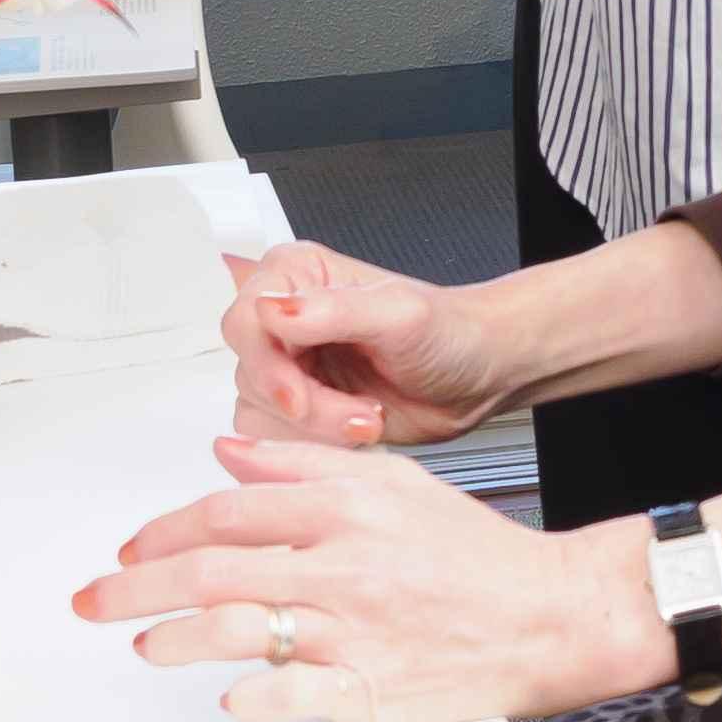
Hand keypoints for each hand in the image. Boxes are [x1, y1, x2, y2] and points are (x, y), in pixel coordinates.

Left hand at [74, 439, 665, 721]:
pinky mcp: (370, 690)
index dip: (164, 530)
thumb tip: (226, 456)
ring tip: (144, 646)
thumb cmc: (473, 554)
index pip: (228, 510)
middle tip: (92, 601)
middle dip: (135, 586)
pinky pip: (288, 694)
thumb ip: (305, 465)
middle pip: (212, 568)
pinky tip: (227, 696)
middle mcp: (342, 566)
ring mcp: (354, 631)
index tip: (130, 551)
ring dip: (173, 639)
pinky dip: (248, 696)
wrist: (552, 614)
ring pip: (235, 628)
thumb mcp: (393, 483)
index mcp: (346, 508)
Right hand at [225, 244, 516, 450]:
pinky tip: (356, 432)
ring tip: (368, 420)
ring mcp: (290, 365)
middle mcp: (286, 319)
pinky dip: (314, 446)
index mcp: (298, 275)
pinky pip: (273, 437)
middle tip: (360, 416)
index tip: (300, 396)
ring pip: (259, 411)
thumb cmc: (450, 333)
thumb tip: (273, 310)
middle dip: (306, 406)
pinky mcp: (299, 408)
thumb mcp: (399, 314)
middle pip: (251, 372)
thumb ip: (334, 310)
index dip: (267, 365)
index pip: (244, 320)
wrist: (477, 376)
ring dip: (315, 429)